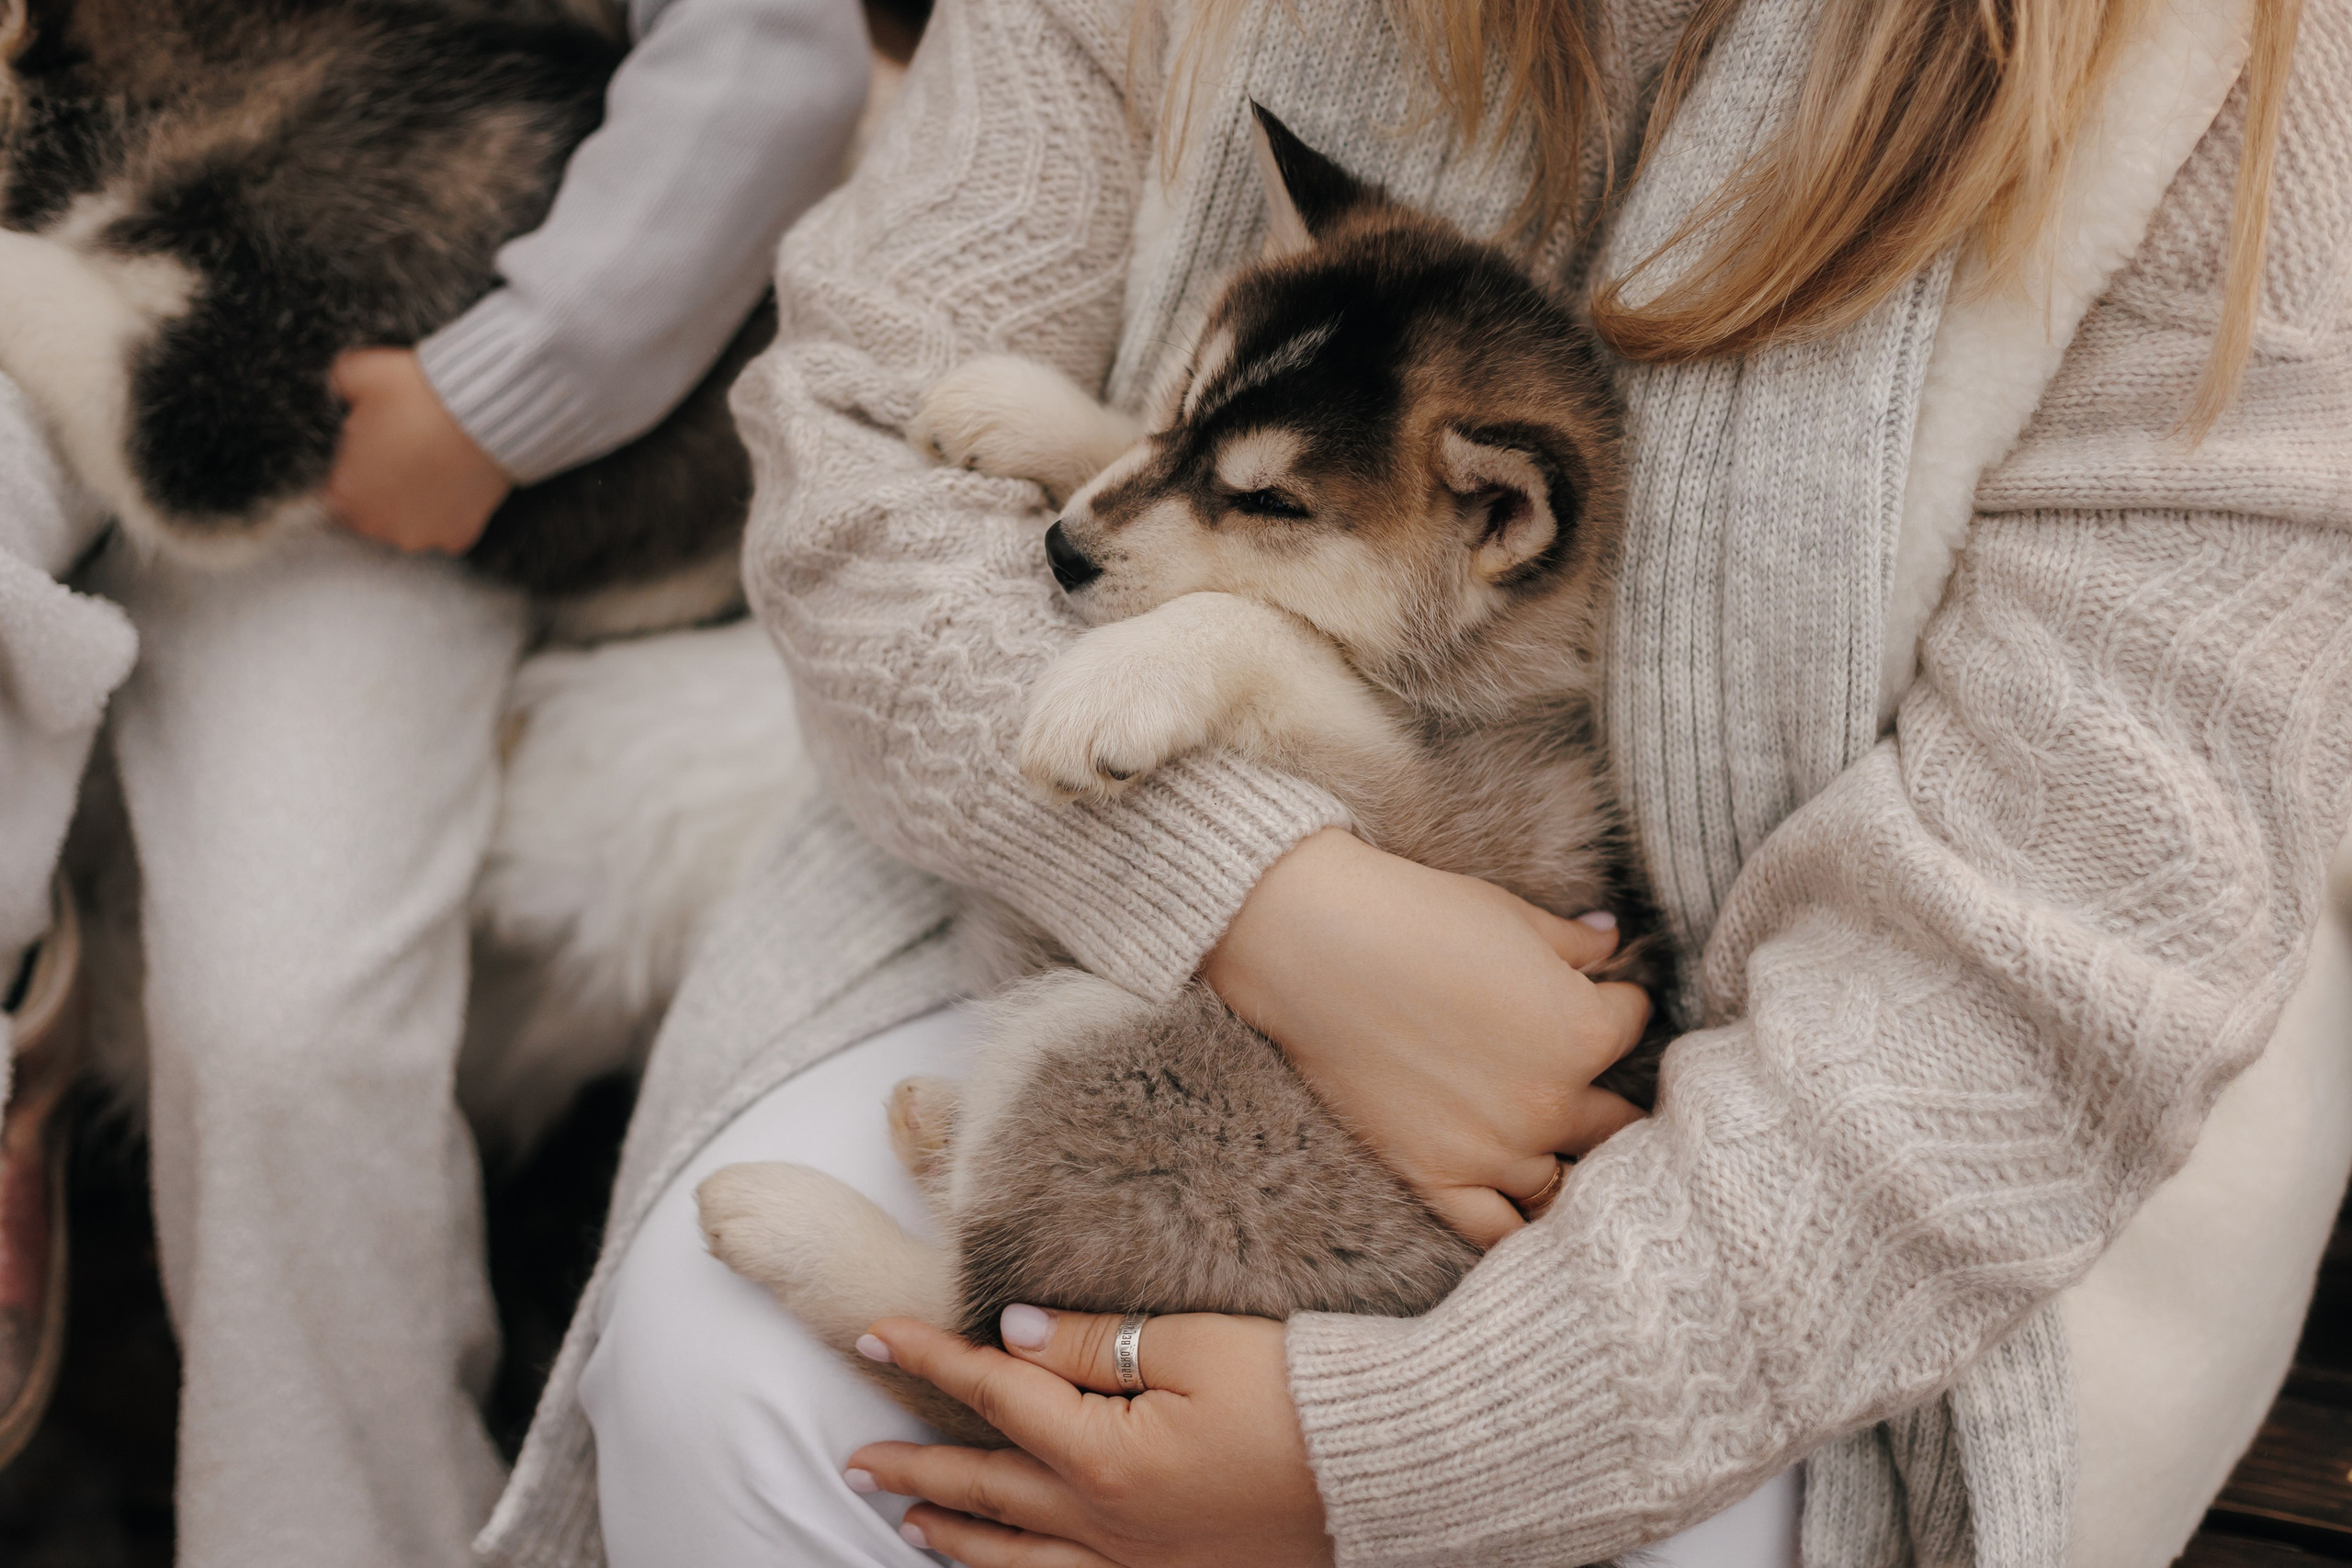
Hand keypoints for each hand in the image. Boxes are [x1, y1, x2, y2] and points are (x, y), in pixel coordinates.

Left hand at [326, 348, 509, 552]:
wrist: (483, 410)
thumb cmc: (415, 395)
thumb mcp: (358, 372)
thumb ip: (336, 386)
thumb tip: (338, 389)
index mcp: (344, 495)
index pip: (337, 493)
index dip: (352, 469)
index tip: (369, 450)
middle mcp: (378, 525)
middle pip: (372, 514)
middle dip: (381, 491)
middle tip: (401, 456)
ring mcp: (421, 535)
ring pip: (409, 524)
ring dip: (414, 505)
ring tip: (430, 469)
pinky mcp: (458, 537)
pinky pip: (446, 529)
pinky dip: (449, 511)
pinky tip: (454, 482)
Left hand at [847, 1307, 1328, 1567]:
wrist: (1394, 1475)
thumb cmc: (1302, 1395)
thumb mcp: (1199, 1343)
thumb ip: (1099, 1342)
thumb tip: (1014, 1334)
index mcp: (1105, 1455)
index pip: (995, 1394)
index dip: (930, 1361)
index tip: (875, 1337)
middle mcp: (1108, 1525)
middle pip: (988, 1491)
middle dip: (916, 1471)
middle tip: (855, 1460)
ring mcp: (1142, 1566)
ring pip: (1020, 1561)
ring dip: (958, 1539)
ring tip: (907, 1525)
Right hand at [1203, 829, 1648, 1246]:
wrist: (1315, 946)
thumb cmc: (1416, 917)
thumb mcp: (1512, 917)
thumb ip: (1574, 944)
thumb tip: (1608, 940)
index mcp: (1585, 1031)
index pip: (1633, 1022)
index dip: (1617, 1000)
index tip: (1600, 990)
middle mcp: (1552, 1102)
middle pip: (1617, 1120)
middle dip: (1611, 1095)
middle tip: (1591, 1082)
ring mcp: (1495, 1150)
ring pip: (1565, 1185)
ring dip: (1569, 1164)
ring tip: (1562, 1150)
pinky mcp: (1435, 1176)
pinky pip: (1496, 1231)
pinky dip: (1516, 1225)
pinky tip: (1521, 1209)